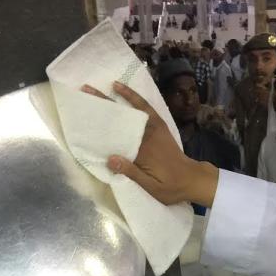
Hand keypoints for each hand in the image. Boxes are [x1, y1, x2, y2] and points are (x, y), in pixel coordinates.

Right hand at [81, 83, 219, 206]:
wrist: (192, 180)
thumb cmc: (171, 187)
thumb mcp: (152, 187)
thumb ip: (132, 173)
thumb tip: (110, 159)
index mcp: (142, 151)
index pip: (117, 136)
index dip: (100, 126)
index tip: (83, 116)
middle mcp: (147, 136)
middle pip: (121, 118)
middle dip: (102, 104)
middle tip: (84, 91)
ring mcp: (153, 129)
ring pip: (130, 111)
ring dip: (113, 98)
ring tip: (95, 89)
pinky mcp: (158, 126)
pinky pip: (144, 108)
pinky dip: (133, 96)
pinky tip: (120, 88)